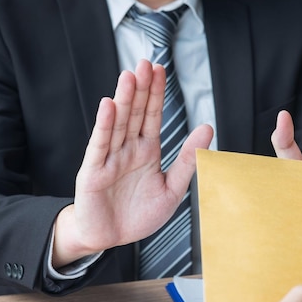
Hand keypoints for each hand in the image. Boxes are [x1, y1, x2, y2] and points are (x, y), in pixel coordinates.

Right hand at [53, 60, 212, 266]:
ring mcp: (109, 158)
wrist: (110, 238)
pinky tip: (108, 106)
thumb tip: (208, 128)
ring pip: (118, 124)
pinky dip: (104, 126)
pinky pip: (99, 146)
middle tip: (147, 63)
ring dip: (124, 100)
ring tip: (129, 76)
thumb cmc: (138, 215)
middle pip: (135, 114)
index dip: (157, 93)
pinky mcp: (93, 172)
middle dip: (141, 89)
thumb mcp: (172, 189)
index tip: (161, 69)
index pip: (153, 116)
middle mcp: (127, 150)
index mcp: (146, 151)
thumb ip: (188, 160)